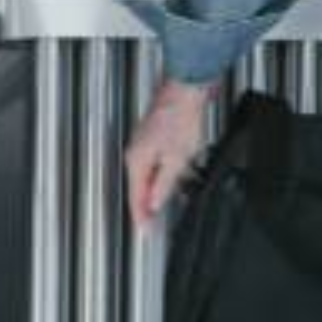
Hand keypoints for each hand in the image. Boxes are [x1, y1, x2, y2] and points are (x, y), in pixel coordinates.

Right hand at [123, 79, 214, 227]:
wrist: (185, 89)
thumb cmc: (180, 118)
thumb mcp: (176, 160)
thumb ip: (163, 185)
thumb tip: (154, 203)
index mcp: (137, 161)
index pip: (135, 197)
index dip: (141, 217)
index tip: (145, 231)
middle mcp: (135, 153)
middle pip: (139, 187)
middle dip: (146, 205)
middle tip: (152, 223)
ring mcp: (143, 144)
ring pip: (147, 175)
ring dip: (155, 190)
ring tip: (162, 204)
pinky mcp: (153, 136)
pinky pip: (153, 163)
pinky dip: (160, 175)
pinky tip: (172, 177)